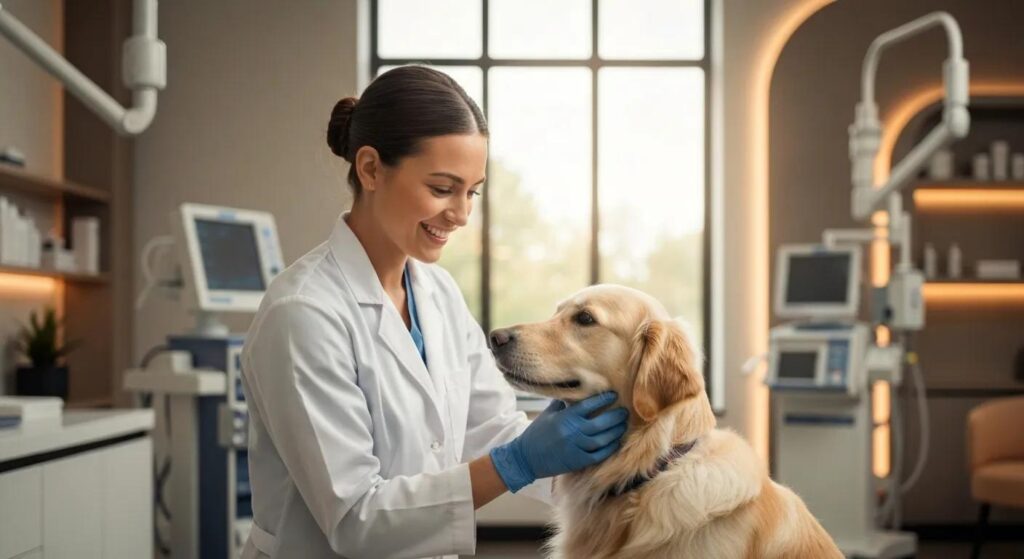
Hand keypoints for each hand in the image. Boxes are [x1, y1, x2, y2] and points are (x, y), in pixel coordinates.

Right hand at [489, 391, 627, 492]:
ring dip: (615, 432)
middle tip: (625, 412)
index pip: (589, 405)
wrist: (525, 457)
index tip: (613, 395)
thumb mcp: (548, 414)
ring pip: (602, 439)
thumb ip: (562, 403)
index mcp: (565, 417)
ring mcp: (575, 447)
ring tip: (623, 426)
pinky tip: (615, 443)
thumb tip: (575, 391)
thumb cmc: (537, 433)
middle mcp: (572, 431)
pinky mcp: (577, 461)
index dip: (603, 399)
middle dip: (615, 417)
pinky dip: (608, 449)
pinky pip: (598, 455)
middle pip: (600, 423)